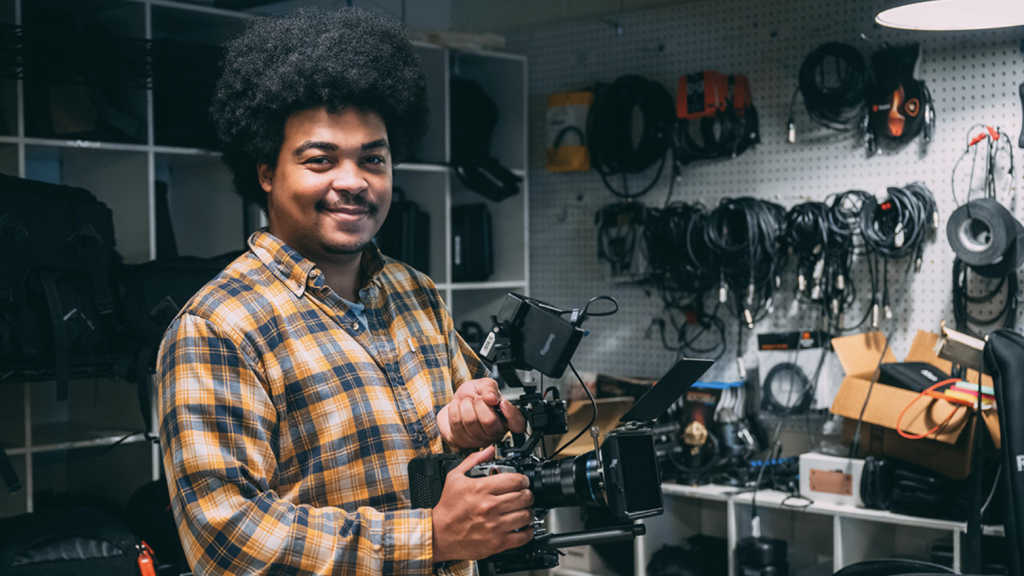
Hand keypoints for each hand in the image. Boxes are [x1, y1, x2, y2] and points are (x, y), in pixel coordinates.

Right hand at [432, 446, 534, 561]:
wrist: (439, 534)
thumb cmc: (448, 508)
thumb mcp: (455, 477)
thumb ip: (473, 460)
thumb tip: (489, 450)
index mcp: (481, 489)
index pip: (515, 480)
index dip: (523, 480)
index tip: (523, 482)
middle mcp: (490, 506)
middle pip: (524, 497)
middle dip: (527, 494)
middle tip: (524, 495)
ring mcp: (495, 525)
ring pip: (526, 515)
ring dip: (527, 511)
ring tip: (522, 510)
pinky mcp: (497, 542)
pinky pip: (523, 536)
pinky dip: (527, 531)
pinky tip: (523, 527)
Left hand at [437, 378, 525, 448]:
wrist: (456, 403)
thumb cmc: (473, 396)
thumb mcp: (484, 384)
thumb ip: (490, 387)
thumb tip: (492, 398)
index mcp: (506, 418)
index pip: (518, 424)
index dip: (511, 414)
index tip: (501, 403)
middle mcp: (496, 432)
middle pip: (489, 421)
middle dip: (478, 403)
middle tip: (477, 399)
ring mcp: (480, 439)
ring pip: (470, 421)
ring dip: (465, 405)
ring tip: (467, 403)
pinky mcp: (464, 442)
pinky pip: (457, 423)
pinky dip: (455, 410)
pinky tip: (459, 408)